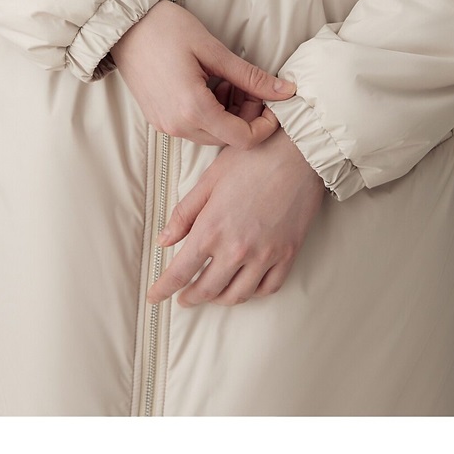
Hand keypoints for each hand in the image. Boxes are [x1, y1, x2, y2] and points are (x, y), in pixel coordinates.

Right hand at [110, 0, 296, 148]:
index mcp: (193, 110)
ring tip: (228, 80)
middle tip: (248, 83)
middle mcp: (178, 126)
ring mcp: (166, 125)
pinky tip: (209, 85)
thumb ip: (250, 77)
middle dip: (247, 114)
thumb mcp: (213, 50)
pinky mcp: (159, 120)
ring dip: (229, 113)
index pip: (244, 139)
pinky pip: (194, 127)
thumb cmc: (165, 29)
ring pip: (212, 134)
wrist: (123, 25)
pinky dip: (210, 112)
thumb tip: (286, 91)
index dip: (266, 125)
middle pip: (229, 138)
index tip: (272, 102)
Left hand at [146, 127, 325, 306]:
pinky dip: (253, 293)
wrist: (298, 153)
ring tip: (212, 293)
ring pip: (238, 295)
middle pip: (207, 290)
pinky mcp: (288, 254)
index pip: (180, 272)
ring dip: (220, 299)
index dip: (163, 289)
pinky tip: (245, 285)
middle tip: (183, 297)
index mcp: (212, 229)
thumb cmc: (252, 159)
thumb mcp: (210, 180)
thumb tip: (163, 240)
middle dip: (191, 298)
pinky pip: (269, 288)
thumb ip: (184, 213)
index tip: (154, 297)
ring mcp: (265, 255)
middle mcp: (237, 249)